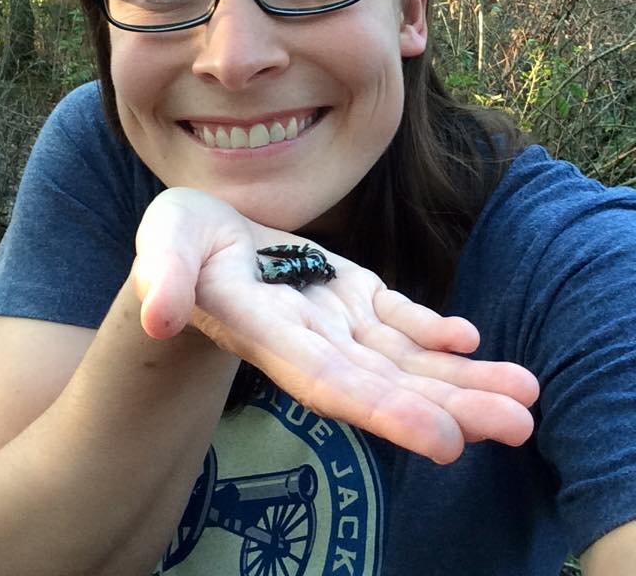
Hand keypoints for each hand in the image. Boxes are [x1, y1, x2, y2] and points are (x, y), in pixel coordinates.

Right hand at [132, 187, 539, 464]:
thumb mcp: (162, 241)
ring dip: (462, 377)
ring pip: (404, 356)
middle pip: (384, 381)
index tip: (445, 441)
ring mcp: (336, 318)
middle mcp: (310, 338)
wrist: (201, 242)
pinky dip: (433, 332)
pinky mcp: (351, 293)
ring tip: (523, 394)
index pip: (329, 380)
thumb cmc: (176, 240)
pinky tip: (470, 341)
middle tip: (520, 424)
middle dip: (450, 405)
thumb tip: (156, 313)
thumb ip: (162, 275)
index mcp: (265, 331)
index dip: (384, 410)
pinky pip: (397, 319)